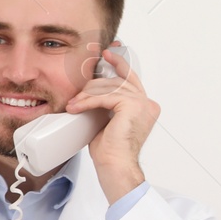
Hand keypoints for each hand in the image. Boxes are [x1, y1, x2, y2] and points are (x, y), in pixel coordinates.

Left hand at [65, 41, 158, 203]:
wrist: (115, 166)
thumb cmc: (109, 150)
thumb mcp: (106, 120)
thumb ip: (105, 105)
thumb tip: (89, 93)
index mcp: (144, 106)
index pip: (131, 78)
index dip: (119, 63)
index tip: (107, 53)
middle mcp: (147, 103)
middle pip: (117, 81)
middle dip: (93, 84)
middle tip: (77, 93)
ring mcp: (142, 104)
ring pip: (109, 87)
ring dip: (87, 96)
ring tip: (73, 106)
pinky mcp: (132, 106)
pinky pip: (105, 96)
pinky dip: (88, 101)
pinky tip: (76, 108)